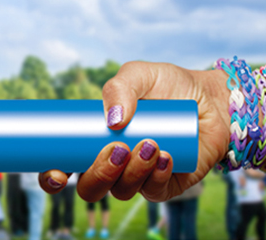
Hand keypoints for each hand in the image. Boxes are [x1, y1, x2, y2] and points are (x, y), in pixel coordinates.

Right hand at [39, 61, 229, 201]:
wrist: (212, 98)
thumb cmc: (169, 85)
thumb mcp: (139, 74)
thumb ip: (120, 87)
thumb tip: (113, 120)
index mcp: (94, 141)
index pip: (63, 167)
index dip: (52, 177)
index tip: (57, 172)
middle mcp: (113, 163)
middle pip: (90, 189)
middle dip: (97, 176)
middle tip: (116, 150)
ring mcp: (138, 177)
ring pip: (121, 192)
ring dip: (131, 173)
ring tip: (149, 144)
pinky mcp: (165, 185)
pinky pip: (153, 192)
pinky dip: (156, 176)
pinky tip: (165, 156)